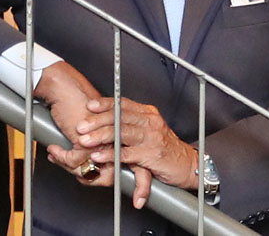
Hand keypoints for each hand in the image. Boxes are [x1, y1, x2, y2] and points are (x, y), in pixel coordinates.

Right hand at [33, 62, 104, 180]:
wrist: (65, 89)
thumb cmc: (76, 103)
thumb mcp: (90, 127)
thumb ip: (93, 145)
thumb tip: (86, 165)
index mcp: (118, 137)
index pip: (114, 168)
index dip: (96, 176)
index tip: (80, 172)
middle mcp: (113, 142)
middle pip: (101, 174)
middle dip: (80, 173)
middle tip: (65, 163)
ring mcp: (101, 143)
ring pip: (85, 169)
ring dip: (66, 165)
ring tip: (56, 155)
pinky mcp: (87, 143)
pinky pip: (72, 161)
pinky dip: (59, 157)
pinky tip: (53, 150)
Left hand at [76, 97, 199, 207]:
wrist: (188, 165)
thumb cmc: (167, 149)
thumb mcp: (151, 131)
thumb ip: (134, 125)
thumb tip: (110, 122)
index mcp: (149, 114)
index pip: (124, 104)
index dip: (105, 104)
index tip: (90, 105)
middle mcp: (150, 122)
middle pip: (119, 117)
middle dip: (97, 121)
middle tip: (81, 126)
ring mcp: (151, 137)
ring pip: (121, 132)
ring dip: (100, 137)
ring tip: (85, 141)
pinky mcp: (151, 154)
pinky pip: (126, 153)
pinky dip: (110, 154)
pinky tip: (99, 156)